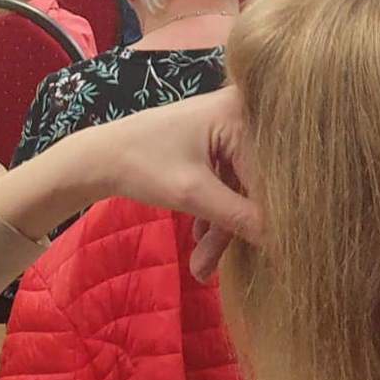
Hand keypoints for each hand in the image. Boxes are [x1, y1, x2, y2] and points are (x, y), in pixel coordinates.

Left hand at [0, 89, 260, 279]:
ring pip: (241, 188)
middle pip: (253, 183)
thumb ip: (238, 217)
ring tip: (198, 264)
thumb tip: (279, 243)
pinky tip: (199, 237)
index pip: (267, 174)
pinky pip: (231, 182)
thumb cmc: (141, 165)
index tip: (263, 254)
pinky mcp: (221, 142)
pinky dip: (217, 211)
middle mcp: (244, 112)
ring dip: (222, 226)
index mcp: (240, 111)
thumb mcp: (191, 195)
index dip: (264, 216)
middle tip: (206, 267)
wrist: (100, 156)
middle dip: (232, 228)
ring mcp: (232, 127)